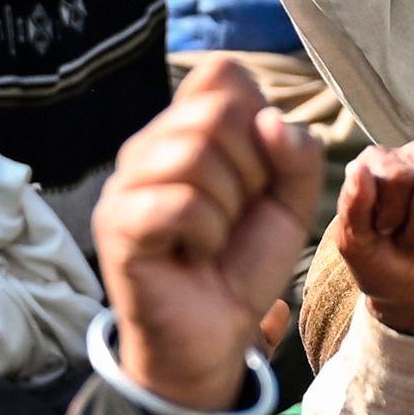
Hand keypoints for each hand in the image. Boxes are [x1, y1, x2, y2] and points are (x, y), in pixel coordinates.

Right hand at [89, 58, 325, 414]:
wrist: (213, 339)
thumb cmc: (240, 265)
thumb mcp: (289, 204)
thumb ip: (297, 155)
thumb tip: (270, 119)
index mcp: (185, 129)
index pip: (223, 75)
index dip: (259, 119)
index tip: (258, 174)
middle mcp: (148, 145)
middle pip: (217, 111)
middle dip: (252, 170)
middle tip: (236, 215)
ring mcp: (126, 182)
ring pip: (196, 153)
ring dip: (229, 206)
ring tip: (213, 238)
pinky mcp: (117, 224)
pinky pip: (182, 202)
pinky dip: (207, 234)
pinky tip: (195, 255)